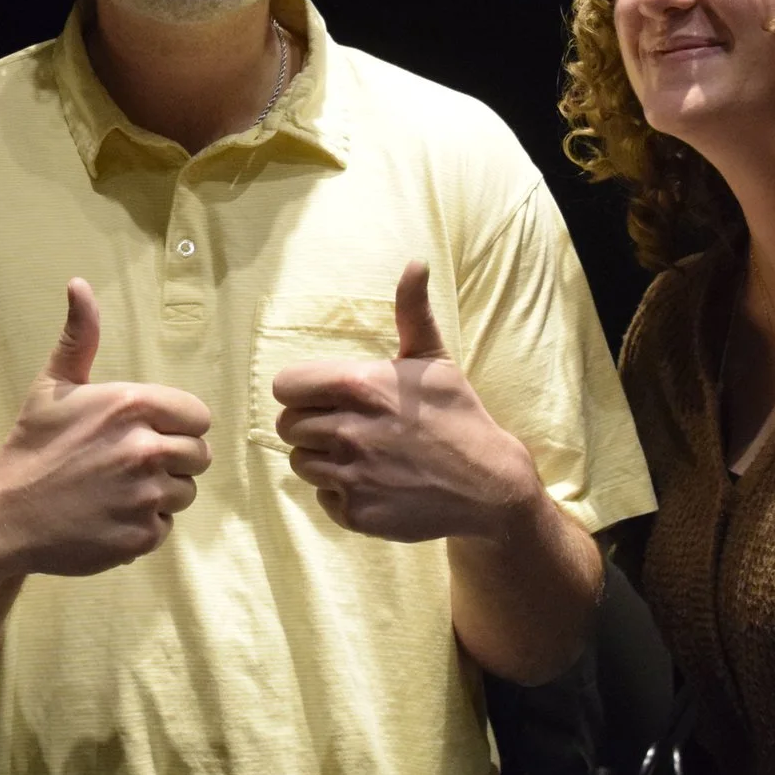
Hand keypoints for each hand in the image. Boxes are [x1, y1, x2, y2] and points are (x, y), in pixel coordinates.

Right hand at [0, 279, 211, 576]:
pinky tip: (111, 516)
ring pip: (184, 493)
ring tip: (118, 490)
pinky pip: (165, 527)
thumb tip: (79, 284)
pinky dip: (143, 526)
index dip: (177, 426)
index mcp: (133, 405)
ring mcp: (145, 495)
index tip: (148, 432)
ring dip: (160, 494)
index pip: (198, 417)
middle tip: (130, 465)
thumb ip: (80, 336)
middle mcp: (146, 449)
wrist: (5, 514)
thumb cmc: (33, 445)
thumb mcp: (54, 384)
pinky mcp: (141, 536)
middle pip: (198, 456)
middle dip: (172, 460)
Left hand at [271, 261, 542, 542]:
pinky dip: (341, 494)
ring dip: (323, 459)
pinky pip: (323, 498)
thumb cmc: (457, 415)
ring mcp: (351, 475)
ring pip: (301, 463)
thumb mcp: (434, 359)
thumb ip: (411, 311)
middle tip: (346, 426)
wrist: (489, 485)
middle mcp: (349, 430)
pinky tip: (373, 482)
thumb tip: (415, 262)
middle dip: (310, 424)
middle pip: (288, 426)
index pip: (285, 387)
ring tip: (361, 454)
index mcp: (360, 386)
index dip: (300, 391)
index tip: (321, 396)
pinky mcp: (356, 513)